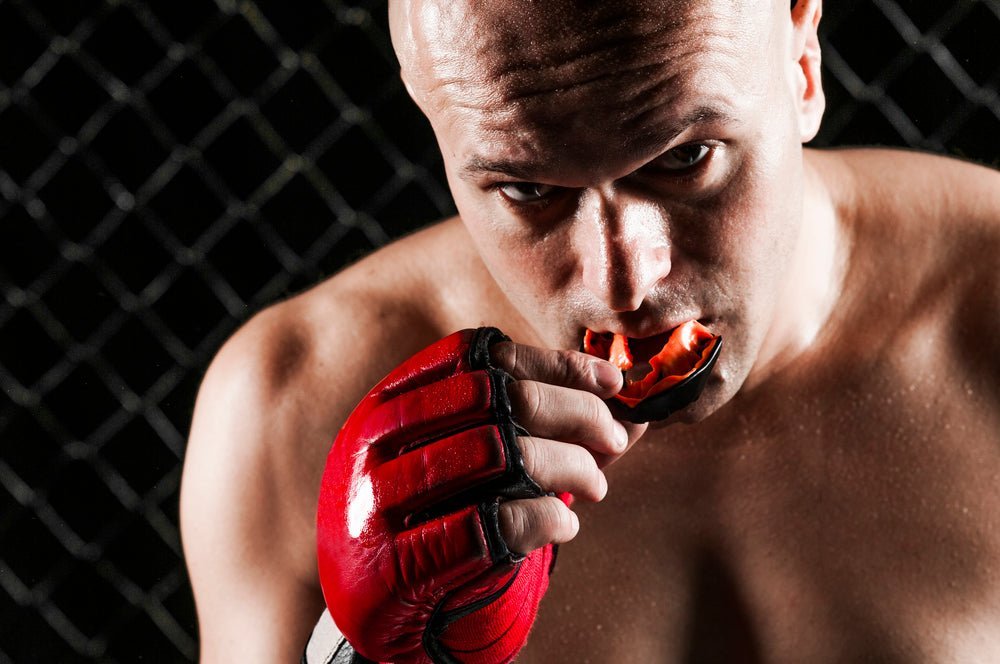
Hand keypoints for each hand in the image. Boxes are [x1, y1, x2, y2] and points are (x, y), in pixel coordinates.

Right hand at [316, 328, 642, 663]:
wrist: (364, 602)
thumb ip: (532, 428)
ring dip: (570, 465)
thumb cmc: (425, 515)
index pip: (481, 355)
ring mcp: (379, 501)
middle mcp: (376, 440)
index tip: (611, 381)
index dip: (554, 363)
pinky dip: (547, 518)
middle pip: (500, 396)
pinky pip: (494, 524)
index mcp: (389, 401)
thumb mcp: (458, 458)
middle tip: (614, 438)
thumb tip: (632, 414)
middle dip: (576, 412)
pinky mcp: (396, 564)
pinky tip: (565, 523)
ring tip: (596, 484)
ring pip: (502, 453)